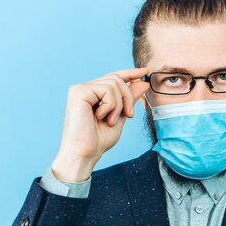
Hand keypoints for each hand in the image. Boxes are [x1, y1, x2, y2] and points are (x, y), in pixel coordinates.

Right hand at [51, 67, 149, 182]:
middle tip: (129, 115)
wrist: (85, 153)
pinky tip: (101, 116)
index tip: (146, 71)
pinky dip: (110, 105)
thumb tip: (143, 82)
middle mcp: (84, 88)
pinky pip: (106, 89)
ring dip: (119, 104)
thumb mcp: (120, 116)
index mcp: (93, 94)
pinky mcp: (78, 92)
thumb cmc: (98, 140)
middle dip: (128, 97)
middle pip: (116, 79)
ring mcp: (80, 88)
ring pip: (114, 83)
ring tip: (110, 120)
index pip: (113, 77)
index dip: (130, 73)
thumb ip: (129, 99)